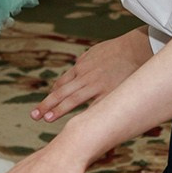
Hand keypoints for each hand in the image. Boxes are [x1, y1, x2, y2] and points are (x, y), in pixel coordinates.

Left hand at [33, 32, 150, 121]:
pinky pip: (93, 107)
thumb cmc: (118, 49)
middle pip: (61, 92)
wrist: (136, 48)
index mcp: (81, 66)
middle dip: (47, 104)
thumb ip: (85, 61)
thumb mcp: (96, 51)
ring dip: (58, 110)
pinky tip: (76, 124)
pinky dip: (84, 116)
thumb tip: (77, 66)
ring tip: (47, 119)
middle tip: (35, 115)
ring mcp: (96, 85)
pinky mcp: (109, 92)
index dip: (53, 95)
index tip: (46, 105)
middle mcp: (85, 76)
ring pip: (72, 99)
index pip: (62, 83)